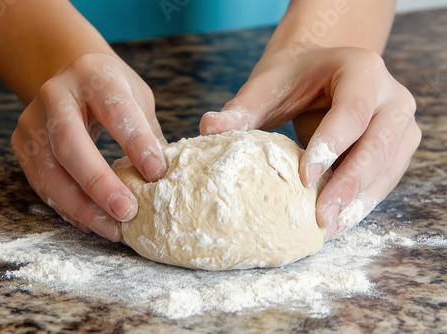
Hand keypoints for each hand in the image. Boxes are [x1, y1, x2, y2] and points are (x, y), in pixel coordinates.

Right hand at [11, 52, 166, 240]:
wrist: (71, 74)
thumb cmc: (112, 89)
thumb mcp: (138, 98)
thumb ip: (149, 133)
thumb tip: (170, 178)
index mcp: (94, 77)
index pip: (115, 110)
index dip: (136, 143)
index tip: (157, 174)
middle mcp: (57, 95)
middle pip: (71, 143)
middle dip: (100, 184)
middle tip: (128, 212)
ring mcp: (33, 120)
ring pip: (50, 171)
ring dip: (82, 207)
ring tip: (112, 229)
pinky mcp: (21, 143)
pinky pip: (41, 183)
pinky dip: (67, 208)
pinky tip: (91, 222)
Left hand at [200, 46, 420, 239]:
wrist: (321, 72)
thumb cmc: (293, 78)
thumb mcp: (267, 87)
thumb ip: (242, 109)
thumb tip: (208, 128)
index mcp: (361, 69)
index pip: (352, 111)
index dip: (331, 144)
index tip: (304, 178)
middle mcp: (391, 96)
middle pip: (378, 145)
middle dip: (349, 185)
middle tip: (320, 218)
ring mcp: (401, 122)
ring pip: (387, 169)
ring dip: (358, 203)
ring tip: (327, 230)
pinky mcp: (399, 146)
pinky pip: (385, 179)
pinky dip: (361, 202)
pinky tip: (337, 222)